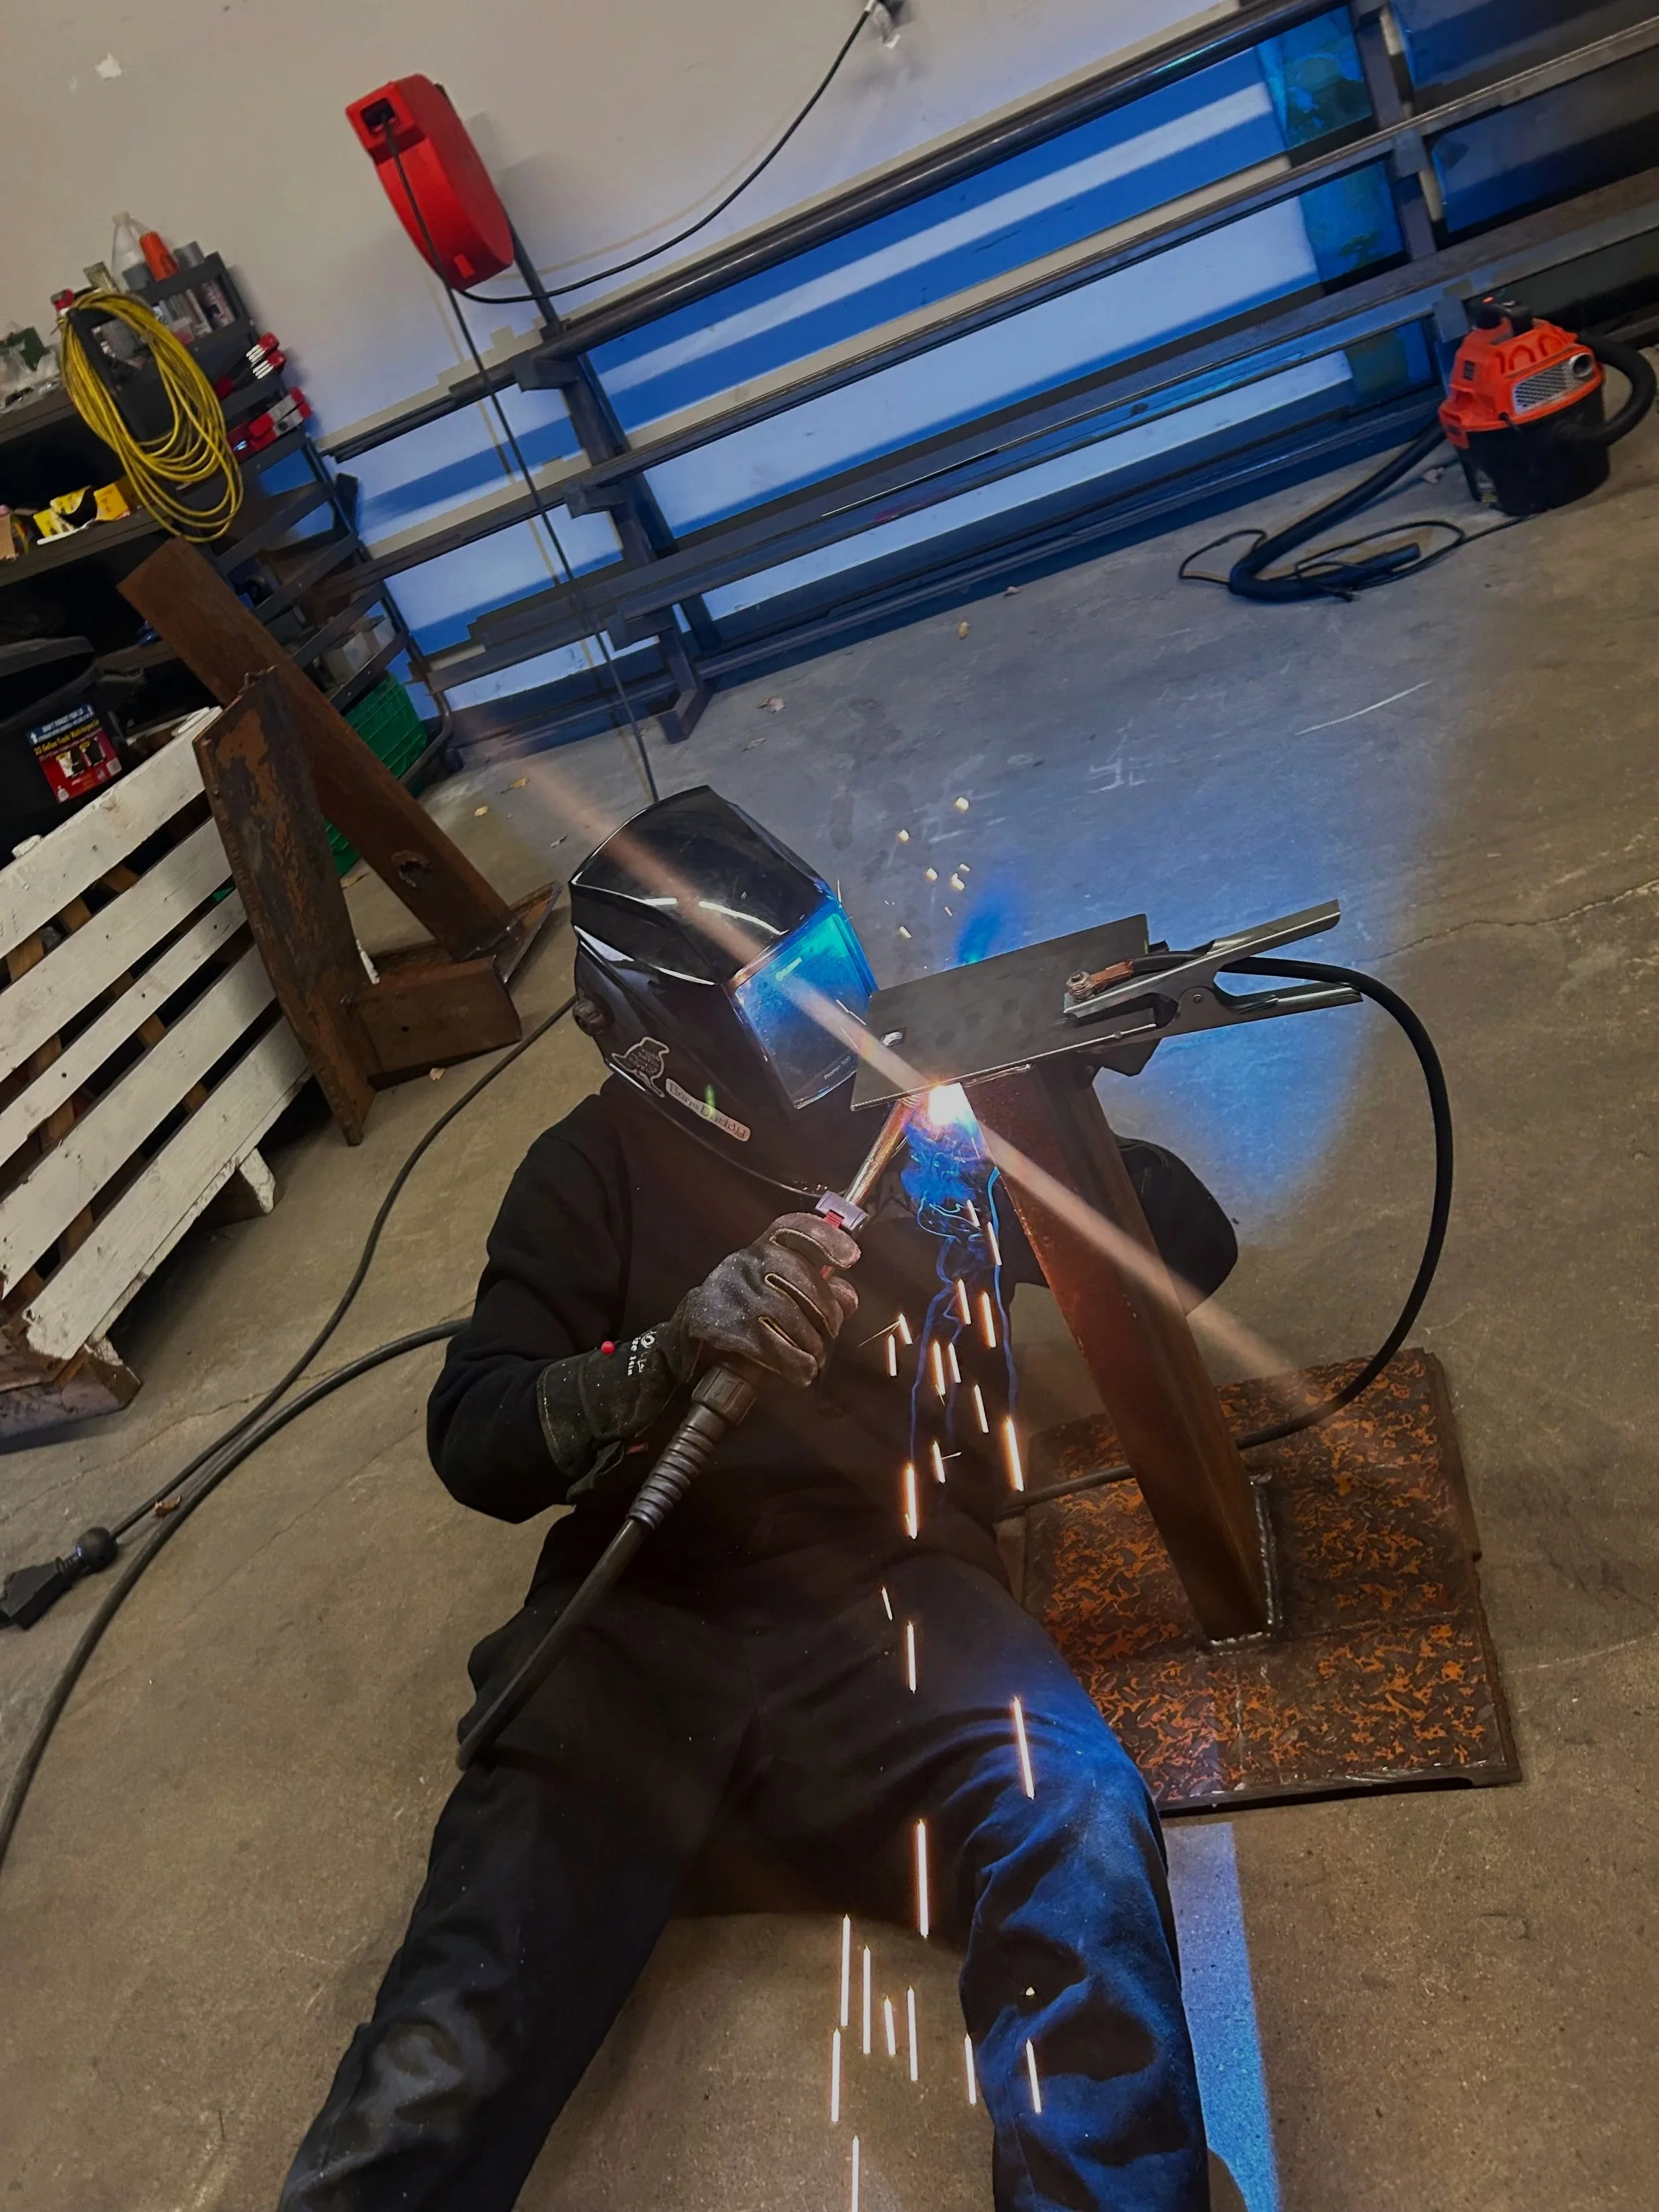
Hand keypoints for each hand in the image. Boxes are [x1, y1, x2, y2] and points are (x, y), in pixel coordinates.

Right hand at [668, 1213, 859, 1387]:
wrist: (687, 1344)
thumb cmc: (741, 1316)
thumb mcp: (777, 1296)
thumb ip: (817, 1292)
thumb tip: (847, 1296)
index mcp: (759, 1251)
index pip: (792, 1229)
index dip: (825, 1238)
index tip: (850, 1258)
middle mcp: (743, 1264)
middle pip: (800, 1276)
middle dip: (825, 1311)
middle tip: (830, 1334)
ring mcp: (729, 1293)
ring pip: (788, 1313)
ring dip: (811, 1343)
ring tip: (814, 1358)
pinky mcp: (719, 1325)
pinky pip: (768, 1344)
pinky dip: (792, 1362)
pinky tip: (801, 1371)